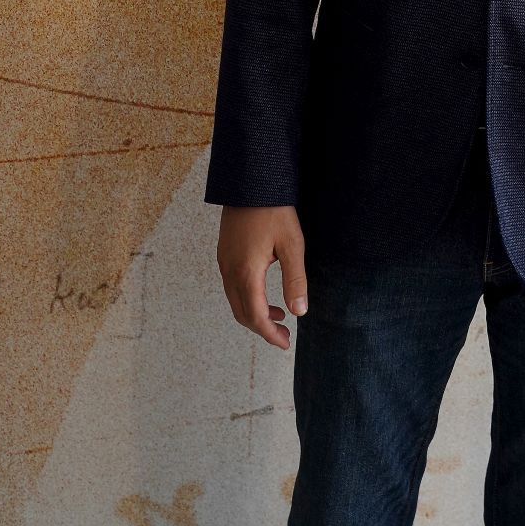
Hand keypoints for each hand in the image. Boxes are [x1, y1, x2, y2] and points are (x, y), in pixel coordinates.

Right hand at [216, 204, 308, 349]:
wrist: (250, 181)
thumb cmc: (274, 210)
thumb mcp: (292, 245)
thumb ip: (295, 280)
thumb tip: (299, 312)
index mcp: (246, 273)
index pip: (255, 316)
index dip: (270, 334)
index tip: (285, 343)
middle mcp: (230, 271)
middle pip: (242, 313)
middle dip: (262, 329)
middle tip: (284, 336)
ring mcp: (224, 262)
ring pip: (235, 301)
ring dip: (254, 314)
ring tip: (279, 316)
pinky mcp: (224, 254)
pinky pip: (232, 287)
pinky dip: (247, 299)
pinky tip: (264, 293)